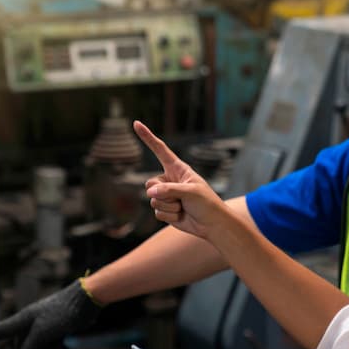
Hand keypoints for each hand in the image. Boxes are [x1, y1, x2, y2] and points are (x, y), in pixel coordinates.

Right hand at [0, 280, 100, 348]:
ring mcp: (44, 328)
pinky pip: (52, 348)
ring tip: (63, 346)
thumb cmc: (64, 312)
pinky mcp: (57, 330)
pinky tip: (67, 345)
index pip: (1, 331)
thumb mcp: (43, 333)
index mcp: (23, 320)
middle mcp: (31, 323)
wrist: (88, 301)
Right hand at [133, 120, 232, 239]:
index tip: (136, 123)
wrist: (212, 224)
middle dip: (163, 193)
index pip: (160, 150)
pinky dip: (169, 215)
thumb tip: (150, 193)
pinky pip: (157, 211)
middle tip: (181, 199)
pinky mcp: (165, 209)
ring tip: (184, 207)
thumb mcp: (191, 191)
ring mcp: (166, 195)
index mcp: (178, 169)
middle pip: (150, 183)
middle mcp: (170, 180)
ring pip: (153, 199)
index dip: (148, 137)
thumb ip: (169, 190)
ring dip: (169, 206)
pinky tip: (181, 215)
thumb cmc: (206, 203)